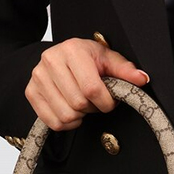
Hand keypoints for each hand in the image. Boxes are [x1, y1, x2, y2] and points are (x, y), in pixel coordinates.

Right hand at [25, 38, 150, 130]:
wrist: (60, 57)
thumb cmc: (87, 59)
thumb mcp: (108, 60)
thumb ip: (125, 71)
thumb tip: (142, 79)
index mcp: (72, 50)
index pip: (91, 89)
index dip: (105, 102)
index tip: (109, 101)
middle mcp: (51, 60)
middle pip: (78, 104)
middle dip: (92, 108)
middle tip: (95, 101)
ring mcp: (38, 77)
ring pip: (66, 116)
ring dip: (80, 116)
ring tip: (83, 104)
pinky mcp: (31, 92)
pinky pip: (53, 122)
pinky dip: (67, 123)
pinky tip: (71, 111)